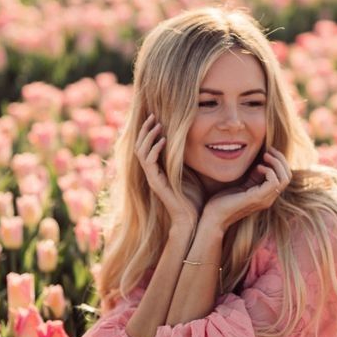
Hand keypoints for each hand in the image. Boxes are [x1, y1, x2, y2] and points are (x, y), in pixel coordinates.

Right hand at [135, 115, 202, 232]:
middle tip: (152, 115)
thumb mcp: (191, 171)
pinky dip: (155, 150)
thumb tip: (197, 139)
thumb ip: (187, 158)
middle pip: (139, 146)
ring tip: (157, 124)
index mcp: (158, 169)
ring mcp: (152, 178)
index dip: (148, 131)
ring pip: (141, 152)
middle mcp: (152, 173)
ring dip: (149, 136)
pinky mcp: (156, 184)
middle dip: (145, 129)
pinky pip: (149, 163)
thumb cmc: (195, 198)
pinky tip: (164, 140)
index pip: (146, 146)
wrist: (192, 220)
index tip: (156, 116)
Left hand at [201, 147, 291, 232]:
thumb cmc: (224, 200)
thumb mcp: (243, 185)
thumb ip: (254, 177)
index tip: (268, 152)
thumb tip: (261, 164)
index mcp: (266, 195)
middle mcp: (269, 198)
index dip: (279, 162)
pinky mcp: (257, 198)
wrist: (214, 216)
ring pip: (284, 179)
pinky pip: (274, 182)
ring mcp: (264, 199)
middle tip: (270, 150)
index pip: (285, 177)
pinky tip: (258, 167)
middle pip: (288, 176)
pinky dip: (268, 171)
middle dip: (281, 160)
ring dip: (276, 163)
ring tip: (265, 156)